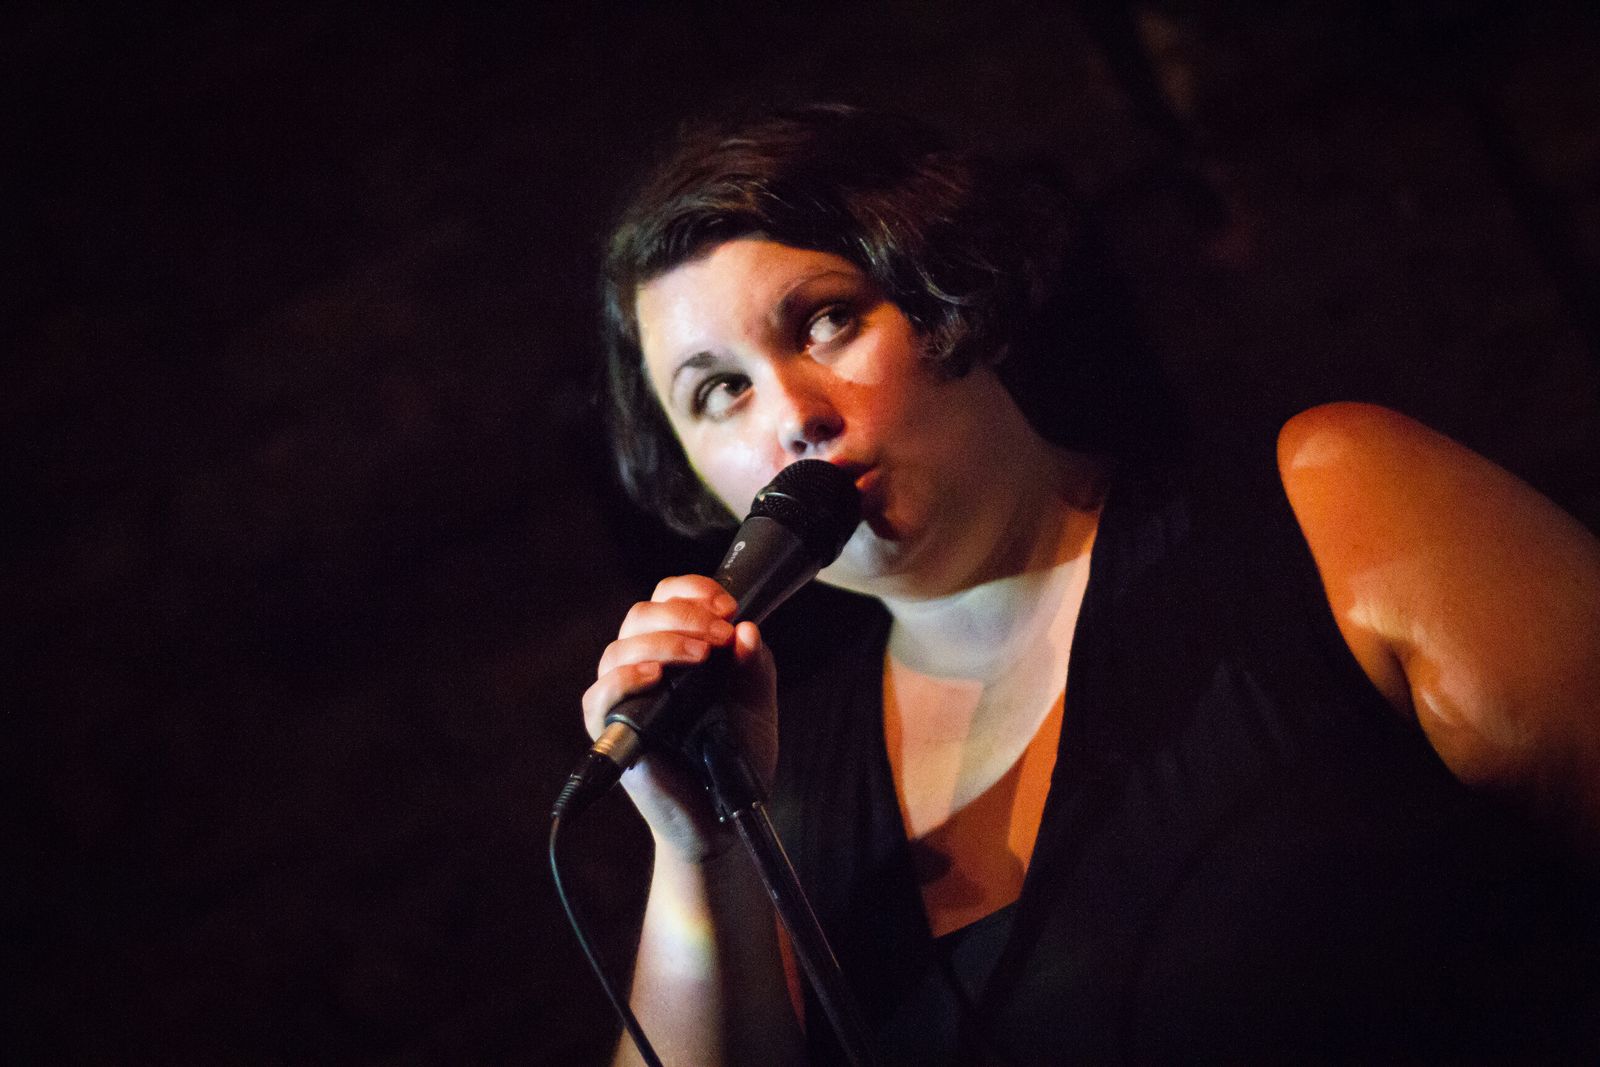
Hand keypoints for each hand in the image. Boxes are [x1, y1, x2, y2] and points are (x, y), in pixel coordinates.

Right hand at [582, 575, 778, 862]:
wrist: (723, 813)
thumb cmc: (734, 755)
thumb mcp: (756, 703)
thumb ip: (754, 665)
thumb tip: (748, 629)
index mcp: (677, 648)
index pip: (667, 598)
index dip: (693, 591)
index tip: (727, 606)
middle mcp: (644, 664)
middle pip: (641, 615)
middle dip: (684, 615)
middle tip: (720, 634)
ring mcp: (624, 696)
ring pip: (620, 647)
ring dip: (662, 642)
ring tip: (700, 654)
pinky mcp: (608, 729)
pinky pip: (600, 694)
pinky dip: (624, 679)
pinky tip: (654, 677)